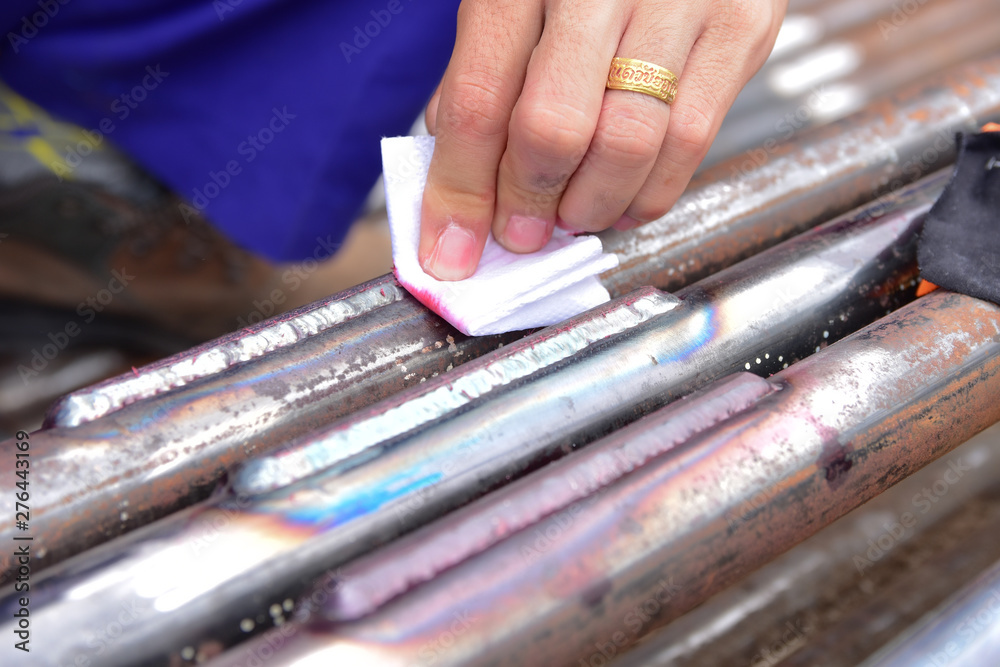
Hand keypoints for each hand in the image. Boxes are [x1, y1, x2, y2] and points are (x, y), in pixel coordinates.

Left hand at [418, 0, 785, 280]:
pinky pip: (692, 142)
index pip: (480, 100)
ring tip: (570, 215)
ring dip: (589, 207)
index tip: (450, 253)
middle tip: (521, 234)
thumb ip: (482, 80)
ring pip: (629, 146)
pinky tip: (623, 202)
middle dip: (527, 204)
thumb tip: (463, 193)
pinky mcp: (744, 24)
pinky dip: (649, 194)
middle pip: (554, 129)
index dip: (460, 192)